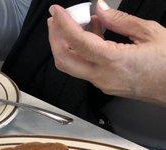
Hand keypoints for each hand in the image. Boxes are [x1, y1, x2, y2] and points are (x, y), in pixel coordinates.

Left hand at [47, 0, 165, 104]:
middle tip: (55, 19)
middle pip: (64, 60)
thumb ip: (120, 21)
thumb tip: (100, 9)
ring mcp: (102, 84)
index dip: (63, 25)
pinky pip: (86, 68)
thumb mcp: (150, 33)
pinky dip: (81, 51)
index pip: (78, 42)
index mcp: (114, 61)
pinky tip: (91, 34)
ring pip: (73, 65)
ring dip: (67, 44)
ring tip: (75, 22)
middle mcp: (103, 76)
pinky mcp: (106, 85)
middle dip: (55, 38)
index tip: (56, 11)